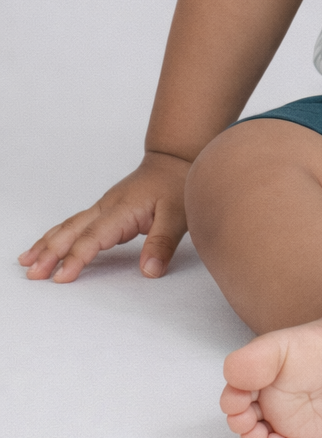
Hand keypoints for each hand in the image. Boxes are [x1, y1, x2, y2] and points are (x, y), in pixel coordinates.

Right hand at [18, 152, 189, 282]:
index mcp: (122, 209)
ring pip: (69, 226)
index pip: (94, 237)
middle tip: (33, 274)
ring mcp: (103, 207)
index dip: (76, 258)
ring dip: (48, 244)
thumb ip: (163, 243)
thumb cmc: (176, 185)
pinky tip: (47, 247)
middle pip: (72, 230)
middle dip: (50, 252)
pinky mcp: (104, 210)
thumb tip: (150, 271)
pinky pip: (75, 225)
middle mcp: (107, 207)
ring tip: (27, 262)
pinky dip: (58, 236)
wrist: (173, 160)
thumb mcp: (178, 215)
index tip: (61, 278)